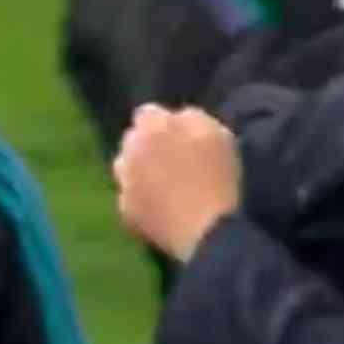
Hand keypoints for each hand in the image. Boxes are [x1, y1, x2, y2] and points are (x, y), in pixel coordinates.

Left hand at [113, 104, 240, 262]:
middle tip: (175, 162)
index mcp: (152, 125)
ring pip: (127, 170)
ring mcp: (124, 182)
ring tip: (167, 187)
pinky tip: (165, 211)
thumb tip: (179, 116)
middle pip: (134, 141)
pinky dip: (144, 203)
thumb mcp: (218, 136)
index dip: (165, 124)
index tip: (182, 136)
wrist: (206, 230)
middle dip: (148, 146)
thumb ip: (193, 118)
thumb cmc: (217, 178)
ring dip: (140, 173)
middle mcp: (130, 149)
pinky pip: (132, 200)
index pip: (149, 113)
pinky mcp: (125, 212)